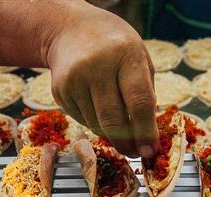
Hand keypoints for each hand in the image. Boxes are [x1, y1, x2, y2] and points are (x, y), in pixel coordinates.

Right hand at [46, 3, 158, 157]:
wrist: (69, 29)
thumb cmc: (114, 47)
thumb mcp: (138, 58)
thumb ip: (145, 94)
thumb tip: (146, 136)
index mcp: (126, 55)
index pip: (139, 101)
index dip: (146, 131)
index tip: (150, 151)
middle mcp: (98, 66)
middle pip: (114, 120)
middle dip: (126, 143)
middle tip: (135, 153)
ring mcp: (75, 79)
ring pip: (97, 125)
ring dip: (111, 135)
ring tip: (119, 129)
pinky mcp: (60, 90)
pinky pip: (82, 120)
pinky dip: (95, 124)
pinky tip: (97, 109)